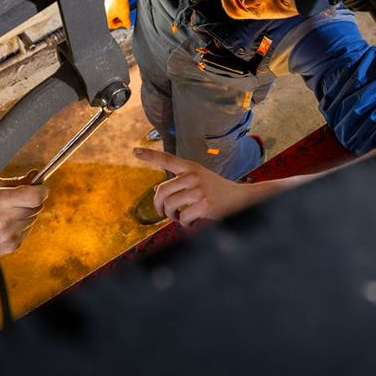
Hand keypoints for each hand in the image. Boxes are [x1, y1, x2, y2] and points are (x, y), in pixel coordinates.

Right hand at [0, 171, 46, 255]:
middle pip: (37, 207)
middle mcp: (5, 220)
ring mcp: (8, 235)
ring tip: (6, 212)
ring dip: (25, 213)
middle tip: (18, 198)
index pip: (36, 196)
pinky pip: (26, 231)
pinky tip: (4, 223)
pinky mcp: (11, 246)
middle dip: (31, 200)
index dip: (41, 190)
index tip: (38, 187)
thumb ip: (14, 182)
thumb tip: (35, 176)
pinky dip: (20, 225)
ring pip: (33, 219)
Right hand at [105, 0, 131, 29]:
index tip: (124, 22)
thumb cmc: (121, 3)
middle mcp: (104, 10)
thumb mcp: (125, 16)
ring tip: (124, 10)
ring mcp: (106, 3)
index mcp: (106, 16)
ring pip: (112, 11)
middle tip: (125, 17)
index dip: (119, 25)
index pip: (111, 25)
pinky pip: (113, 4)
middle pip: (111, 18)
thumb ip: (127, 23)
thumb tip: (128, 26)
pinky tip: (122, 4)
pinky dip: (118, 6)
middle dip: (119, 18)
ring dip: (118, 12)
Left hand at [134, 148, 270, 226]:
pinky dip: (184, 224)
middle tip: (164, 213)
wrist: (241, 199)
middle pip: (161, 191)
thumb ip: (180, 183)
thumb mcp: (199, 180)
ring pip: (169, 206)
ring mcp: (198, 190)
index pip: (167, 159)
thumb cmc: (217, 191)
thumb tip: (156, 192)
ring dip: (171, 216)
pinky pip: (182, 218)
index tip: (134, 151)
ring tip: (179, 217)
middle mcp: (193, 176)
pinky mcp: (203, 205)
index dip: (149, 155)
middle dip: (159, 206)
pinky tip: (192, 222)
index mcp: (191, 167)